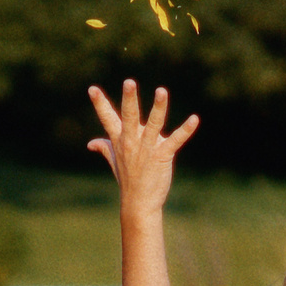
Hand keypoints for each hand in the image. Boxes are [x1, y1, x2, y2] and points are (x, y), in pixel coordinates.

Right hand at [87, 80, 198, 216]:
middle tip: (129, 82)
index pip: (107, 118)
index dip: (100, 104)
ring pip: (153, 124)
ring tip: (161, 91)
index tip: (92, 89)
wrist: (139, 203)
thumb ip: (104, 147)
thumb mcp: (114, 161)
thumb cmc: (127, 180)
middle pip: (128, 117)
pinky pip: (175, 141)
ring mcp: (147, 149)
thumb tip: (90, 143)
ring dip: (158, 108)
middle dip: (129, 99)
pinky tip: (194, 119)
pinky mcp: (162, 156)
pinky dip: (185, 130)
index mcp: (120, 140)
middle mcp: (132, 142)